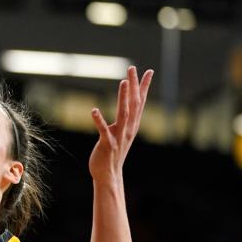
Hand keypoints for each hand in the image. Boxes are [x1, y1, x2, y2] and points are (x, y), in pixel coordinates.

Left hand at [89, 66, 153, 180]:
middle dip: (134, 85)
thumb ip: (125, 120)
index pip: (140, 102)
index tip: (148, 71)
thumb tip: (127, 107)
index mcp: (132, 125)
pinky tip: (93, 110)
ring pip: (123, 114)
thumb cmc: (112, 152)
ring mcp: (119, 136)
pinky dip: (99, 120)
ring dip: (124, 98)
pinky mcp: (108, 144)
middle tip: (132, 68)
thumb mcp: (121, 133)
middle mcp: (128, 129)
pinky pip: (104, 130)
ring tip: (123, 82)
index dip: (144, 86)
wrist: (109, 174)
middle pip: (134, 103)